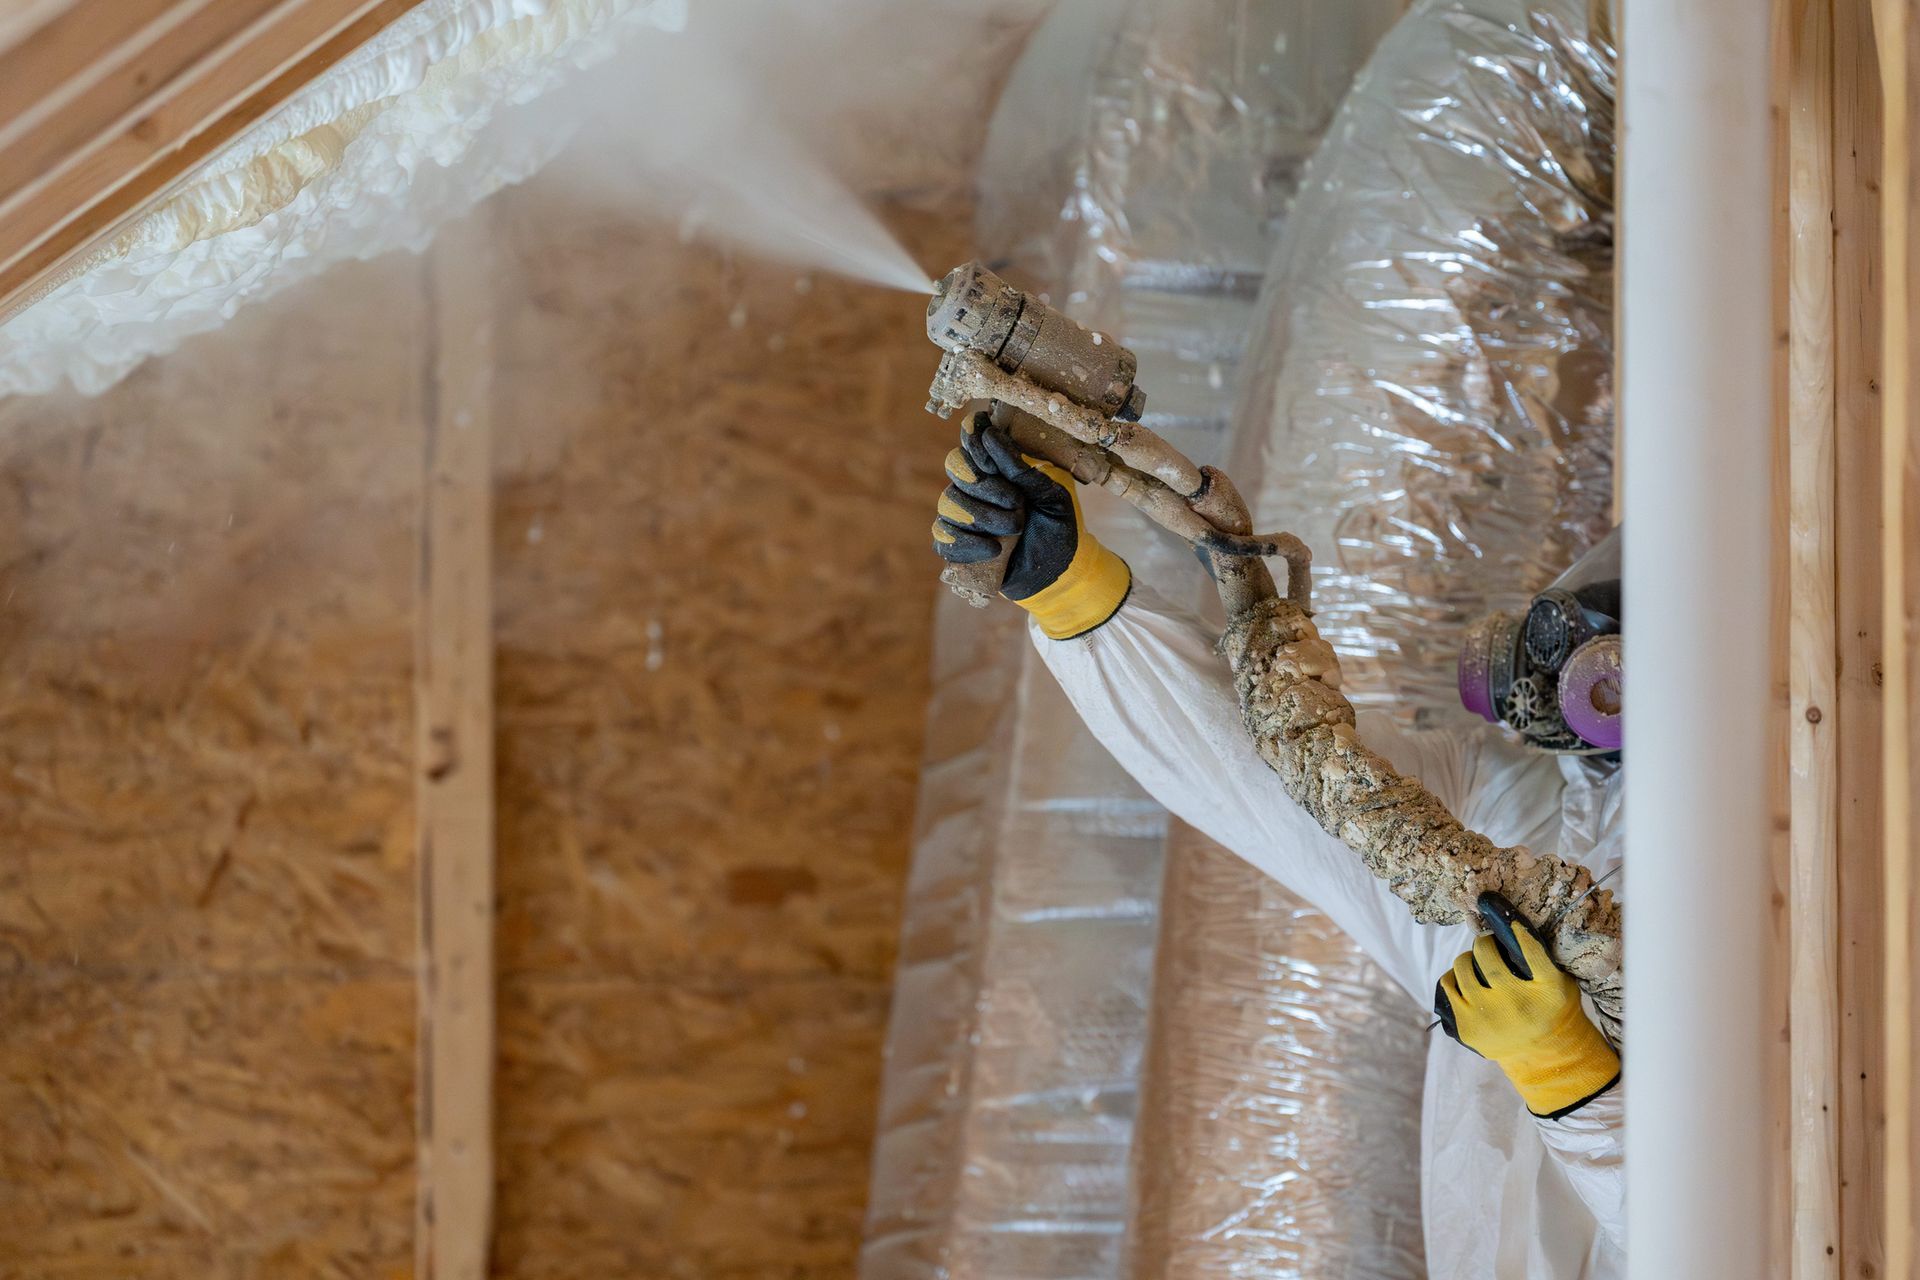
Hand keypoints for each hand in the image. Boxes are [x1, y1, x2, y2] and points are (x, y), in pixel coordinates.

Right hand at [930, 411, 1129, 638]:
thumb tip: (990, 435)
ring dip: (982, 517)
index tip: (993, 462)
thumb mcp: (1050, 496)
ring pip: (948, 503)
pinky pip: (942, 537)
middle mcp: (975, 490)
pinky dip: (966, 543)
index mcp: (998, 471)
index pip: (969, 444)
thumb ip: (1021, 470)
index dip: (975, 446)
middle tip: (1017, 505)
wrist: (1060, 575)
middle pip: (955, 470)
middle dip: (986, 487)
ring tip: (1013, 531)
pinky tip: (994, 550)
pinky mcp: (958, 547)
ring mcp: (963, 518)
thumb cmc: (1057, 530)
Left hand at [1434, 894, 1620, 1117]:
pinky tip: (1467, 981)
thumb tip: (1510, 921)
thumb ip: (1541, 957)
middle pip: (1486, 955)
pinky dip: (1455, 978)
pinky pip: (1448, 986)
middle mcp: (1516, 1005)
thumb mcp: (1560, 983)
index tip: (1507, 917)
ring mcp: (1488, 1018)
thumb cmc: (1551, 1009)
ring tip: (1477, 963)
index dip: (1515, 926)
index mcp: (1547, 991)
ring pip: (1462, 968)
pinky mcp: (1467, 1028)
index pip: (1530, 948)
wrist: (1543, 1055)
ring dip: (1467, 959)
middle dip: (1484, 943)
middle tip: (1487, 944)